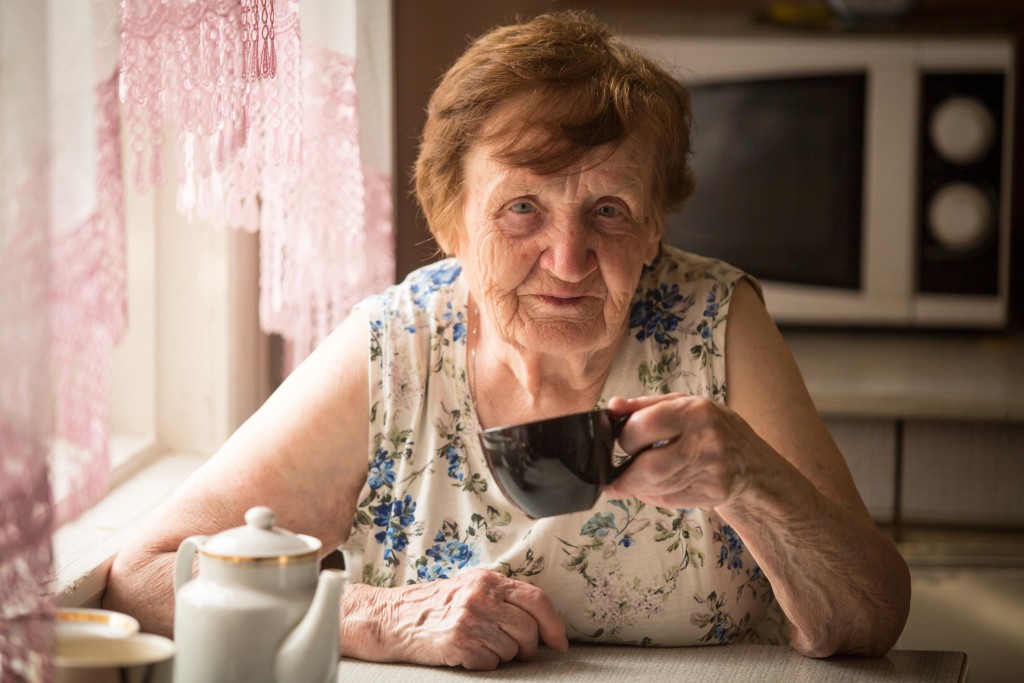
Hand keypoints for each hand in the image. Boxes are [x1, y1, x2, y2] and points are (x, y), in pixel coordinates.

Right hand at [349, 568, 567, 669]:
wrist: (394, 618)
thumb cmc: (437, 605)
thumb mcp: (470, 587)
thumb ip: (503, 596)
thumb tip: (543, 620)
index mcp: (488, 580)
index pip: (536, 599)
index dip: (554, 624)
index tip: (560, 642)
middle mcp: (480, 597)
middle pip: (529, 629)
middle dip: (528, 646)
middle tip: (518, 651)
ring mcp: (469, 620)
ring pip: (512, 650)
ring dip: (503, 655)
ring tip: (481, 645)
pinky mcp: (458, 643)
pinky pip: (491, 664)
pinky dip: (484, 664)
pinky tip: (467, 653)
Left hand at [605, 394, 766, 509]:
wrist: (751, 462)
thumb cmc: (711, 427)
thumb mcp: (684, 405)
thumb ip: (645, 405)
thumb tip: (613, 406)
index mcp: (695, 411)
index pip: (645, 426)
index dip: (625, 437)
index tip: (619, 441)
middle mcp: (706, 441)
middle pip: (650, 467)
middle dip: (624, 477)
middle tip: (613, 479)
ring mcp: (712, 471)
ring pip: (658, 487)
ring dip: (636, 488)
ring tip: (630, 482)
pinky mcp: (713, 494)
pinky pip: (669, 499)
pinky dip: (652, 495)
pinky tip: (650, 488)